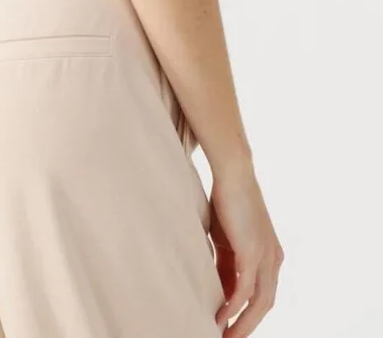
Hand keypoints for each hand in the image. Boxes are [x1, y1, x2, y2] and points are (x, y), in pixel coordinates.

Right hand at [209, 166, 283, 335]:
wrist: (233, 173)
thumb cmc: (227, 202)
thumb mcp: (227, 240)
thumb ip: (226, 264)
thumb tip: (219, 288)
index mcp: (270, 256)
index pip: (261, 295)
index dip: (247, 314)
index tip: (229, 326)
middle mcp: (274, 260)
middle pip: (265, 305)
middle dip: (247, 325)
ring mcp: (267, 256)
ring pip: (259, 302)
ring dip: (242, 323)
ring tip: (223, 336)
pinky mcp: (254, 252)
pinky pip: (245, 288)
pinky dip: (233, 306)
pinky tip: (220, 316)